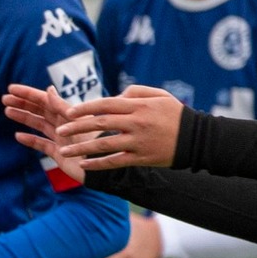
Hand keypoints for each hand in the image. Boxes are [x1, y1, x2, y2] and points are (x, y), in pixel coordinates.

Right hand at [1, 85, 86, 184]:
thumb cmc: (93, 141)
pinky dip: (30, 140)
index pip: (44, 100)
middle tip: (4, 99)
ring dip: (23, 118)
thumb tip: (48, 89)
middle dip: (22, 103)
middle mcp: (63, 124)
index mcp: (68, 113)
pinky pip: (41, 145)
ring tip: (7, 111)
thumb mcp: (77, 121)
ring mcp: (60, 138)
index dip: (28, 93)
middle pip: (39, 110)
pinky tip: (18, 135)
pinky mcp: (58, 153)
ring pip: (38, 125)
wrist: (102, 167)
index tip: (11, 89)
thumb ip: (61, 107)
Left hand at [50, 86, 184, 169]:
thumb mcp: (159, 95)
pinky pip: (115, 161)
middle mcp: (136, 122)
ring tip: (63, 150)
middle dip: (77, 127)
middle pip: (100, 124)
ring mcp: (138, 141)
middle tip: (59, 131)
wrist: (197, 139)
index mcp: (139, 105)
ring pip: (104, 145)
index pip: (105, 104)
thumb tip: (114, 97)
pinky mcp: (141, 157)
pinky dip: (98, 164)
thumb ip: (135, 92)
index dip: (85, 108)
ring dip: (81, 148)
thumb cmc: (175, 114)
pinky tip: (84, 165)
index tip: (68, 112)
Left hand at [78, 213, 160, 257]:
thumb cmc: (134, 225)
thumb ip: (103, 216)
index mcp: (111, 232)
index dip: (72, 243)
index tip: (57, 248)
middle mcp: (116, 245)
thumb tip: (82, 209)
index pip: (88, 236)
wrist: (161, 235)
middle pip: (91, 256)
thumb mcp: (120, 217)